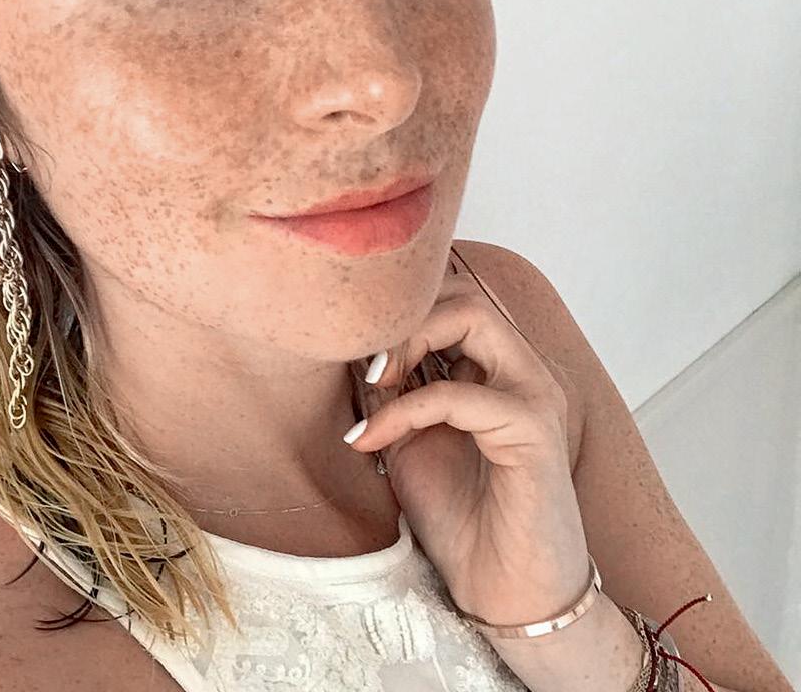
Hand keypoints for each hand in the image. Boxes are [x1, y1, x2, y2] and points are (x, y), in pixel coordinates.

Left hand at [345, 269, 591, 627]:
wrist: (507, 593)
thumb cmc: (463, 519)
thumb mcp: (408, 441)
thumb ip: (390, 392)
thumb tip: (350, 351)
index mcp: (495, 369)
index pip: (450, 297)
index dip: (399, 311)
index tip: (356, 352)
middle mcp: (520, 370)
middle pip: (462, 290)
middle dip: (404, 313)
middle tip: (367, 362)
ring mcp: (533, 394)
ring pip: (473, 315)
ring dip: (409, 338)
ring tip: (374, 380)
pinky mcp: (533, 431)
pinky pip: (458, 394)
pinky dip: (403, 410)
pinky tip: (371, 441)